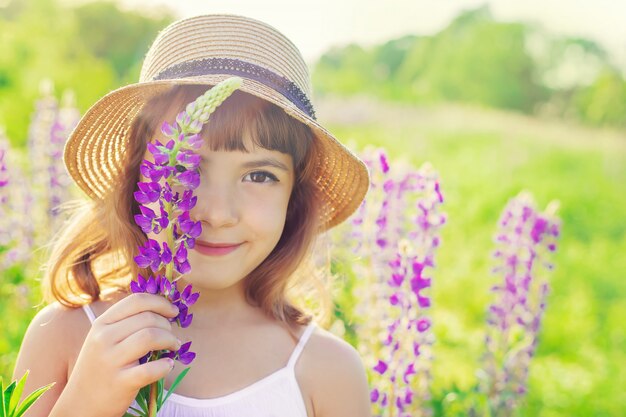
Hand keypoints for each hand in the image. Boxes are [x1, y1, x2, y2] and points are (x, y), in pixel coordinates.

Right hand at [63, 293, 180, 416]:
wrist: (80, 404)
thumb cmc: (99, 367)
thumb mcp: (103, 339)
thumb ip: (126, 322)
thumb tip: (162, 309)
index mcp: (101, 324)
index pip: (136, 301)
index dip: (160, 302)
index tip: (173, 311)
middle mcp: (103, 339)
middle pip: (147, 318)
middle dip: (167, 325)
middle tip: (172, 335)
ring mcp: (110, 361)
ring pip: (150, 337)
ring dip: (170, 340)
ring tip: (174, 346)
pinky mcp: (120, 382)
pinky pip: (151, 369)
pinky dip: (165, 366)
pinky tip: (168, 365)